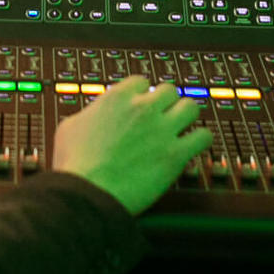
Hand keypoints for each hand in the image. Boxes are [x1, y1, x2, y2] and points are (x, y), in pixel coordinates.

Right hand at [51, 74, 209, 216]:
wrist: (87, 192)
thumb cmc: (74, 165)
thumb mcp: (69, 128)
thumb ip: (87, 115)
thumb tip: (90, 117)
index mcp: (117, 99)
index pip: (140, 81)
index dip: (142, 93)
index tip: (141, 103)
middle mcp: (143, 109)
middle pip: (169, 90)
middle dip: (167, 102)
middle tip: (163, 116)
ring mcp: (162, 130)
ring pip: (191, 106)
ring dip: (187, 116)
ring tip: (182, 127)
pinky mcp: (176, 154)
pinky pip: (203, 137)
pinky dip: (201, 140)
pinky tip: (194, 146)